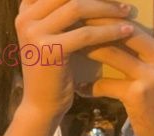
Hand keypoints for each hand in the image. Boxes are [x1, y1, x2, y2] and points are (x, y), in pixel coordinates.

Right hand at [14, 0, 134, 121]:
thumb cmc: (52, 73)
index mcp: (25, 11)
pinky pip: (85, 34)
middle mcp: (26, 18)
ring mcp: (35, 33)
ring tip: (127, 12)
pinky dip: (109, 32)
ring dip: (106, 8)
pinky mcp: (50, 50)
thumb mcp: (51, 37)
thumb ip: (59, 15)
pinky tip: (126, 32)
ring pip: (77, 8)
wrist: (42, 107)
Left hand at [76, 0, 153, 135]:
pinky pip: (107, 84)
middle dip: (99, 20)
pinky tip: (80, 88)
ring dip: (89, 49)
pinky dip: (91, 86)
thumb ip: (153, 49)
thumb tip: (128, 28)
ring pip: (113, 52)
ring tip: (71, 46)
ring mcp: (152, 75)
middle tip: (77, 15)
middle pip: (126, 28)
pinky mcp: (138, 94)